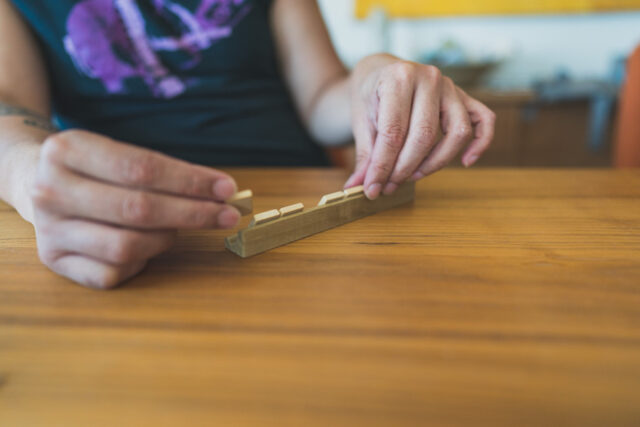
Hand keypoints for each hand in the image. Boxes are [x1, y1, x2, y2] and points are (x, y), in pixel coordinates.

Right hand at [30, 130, 239, 288]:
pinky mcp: (53, 260)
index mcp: (66, 150)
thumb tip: (221, 193)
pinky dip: (140, 263)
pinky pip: (112, 273)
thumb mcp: (119, 155)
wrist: (35, 182)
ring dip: (165, 240)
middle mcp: (51, 190)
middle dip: (193, 213)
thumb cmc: (96, 170)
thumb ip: (165, 173)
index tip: (227, 189)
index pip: (141, 169)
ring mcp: (49, 229)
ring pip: (127, 246)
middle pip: (138, 209)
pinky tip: (145, 249)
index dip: (190, 182)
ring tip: (175, 230)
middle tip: (228, 215)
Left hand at [345, 54, 495, 198]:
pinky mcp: (464, 97)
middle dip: (404, 168)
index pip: (393, 132)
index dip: (383, 166)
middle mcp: (429, 78)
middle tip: (389, 186)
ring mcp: (450, 86)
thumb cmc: (371, 97)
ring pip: (457, 132)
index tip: (372, 188)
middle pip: (424, 136)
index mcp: (399, 78)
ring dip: (435, 163)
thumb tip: (360, 188)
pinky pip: (484, 120)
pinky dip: (480, 143)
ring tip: (412, 176)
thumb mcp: (360, 122)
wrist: (381, 72)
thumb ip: (365, 155)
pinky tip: (466, 162)